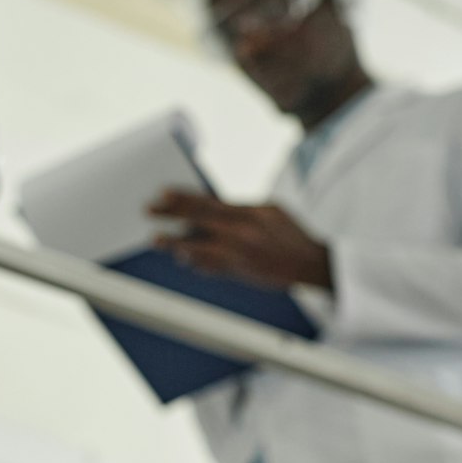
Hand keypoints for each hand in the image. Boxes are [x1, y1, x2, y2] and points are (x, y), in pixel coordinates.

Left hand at [148, 190, 332, 288]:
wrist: (312, 264)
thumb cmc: (291, 236)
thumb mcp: (271, 212)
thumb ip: (241, 209)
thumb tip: (213, 207)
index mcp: (250, 212)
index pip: (209, 202)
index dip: (183, 197)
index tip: (163, 192)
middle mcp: (242, 231)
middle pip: (198, 219)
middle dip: (171, 214)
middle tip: (149, 210)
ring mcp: (239, 252)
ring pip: (199, 246)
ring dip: (176, 242)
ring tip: (157, 239)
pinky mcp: (239, 270)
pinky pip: (210, 266)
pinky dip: (196, 261)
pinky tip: (182, 258)